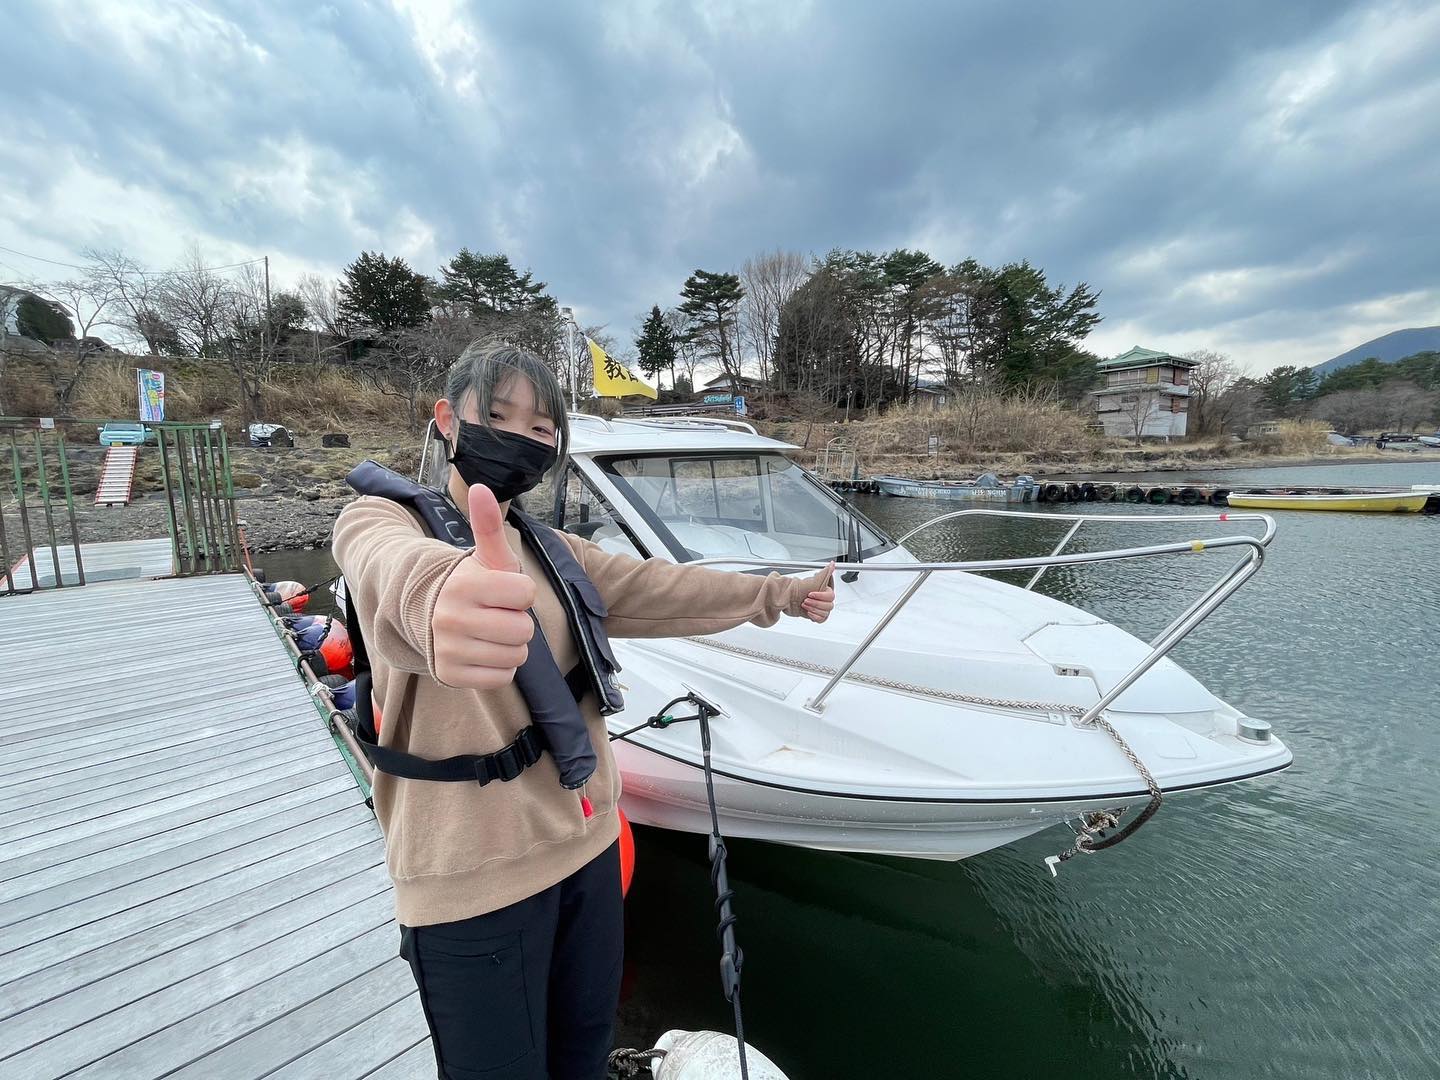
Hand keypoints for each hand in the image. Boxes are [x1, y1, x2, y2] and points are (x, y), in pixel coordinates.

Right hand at [430, 484, 535, 688]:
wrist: (431, 615)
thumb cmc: (472, 584)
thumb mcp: (484, 556)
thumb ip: (487, 525)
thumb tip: (480, 487)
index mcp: (464, 585)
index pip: (526, 594)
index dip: (520, 593)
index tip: (503, 592)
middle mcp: (452, 617)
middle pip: (524, 629)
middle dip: (518, 621)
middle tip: (497, 614)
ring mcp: (449, 649)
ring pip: (516, 655)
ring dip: (511, 645)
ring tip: (491, 632)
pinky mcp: (450, 675)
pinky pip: (502, 677)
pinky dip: (500, 667)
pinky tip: (484, 651)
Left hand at [800, 561, 835, 623]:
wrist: (787, 598)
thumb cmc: (798, 589)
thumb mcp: (813, 580)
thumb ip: (825, 572)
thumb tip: (832, 564)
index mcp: (826, 591)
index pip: (831, 596)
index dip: (820, 596)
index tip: (810, 594)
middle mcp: (824, 599)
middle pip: (829, 606)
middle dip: (815, 603)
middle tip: (806, 600)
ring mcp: (820, 608)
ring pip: (825, 613)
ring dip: (813, 609)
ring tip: (804, 605)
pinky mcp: (816, 615)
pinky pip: (821, 619)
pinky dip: (815, 616)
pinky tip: (808, 613)